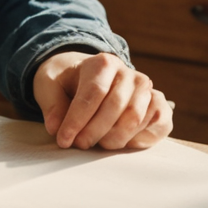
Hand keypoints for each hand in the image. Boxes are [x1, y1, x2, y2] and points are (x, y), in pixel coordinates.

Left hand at [33, 50, 170, 150]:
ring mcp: (146, 90)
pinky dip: (140, 140)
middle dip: (94, 132)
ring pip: (135, 119)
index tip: (63, 139)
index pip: (93, 93)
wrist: (88, 75)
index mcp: (103, 63)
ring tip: (96, 143)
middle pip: (116, 107)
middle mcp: (129, 73)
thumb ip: (51, 103)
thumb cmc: (67, 81)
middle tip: (78, 144)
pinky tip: (120, 142)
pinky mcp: (158, 105)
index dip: (78, 120)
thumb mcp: (48, 83)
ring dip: (114, 139)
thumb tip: (56, 127)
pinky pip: (158, 125)